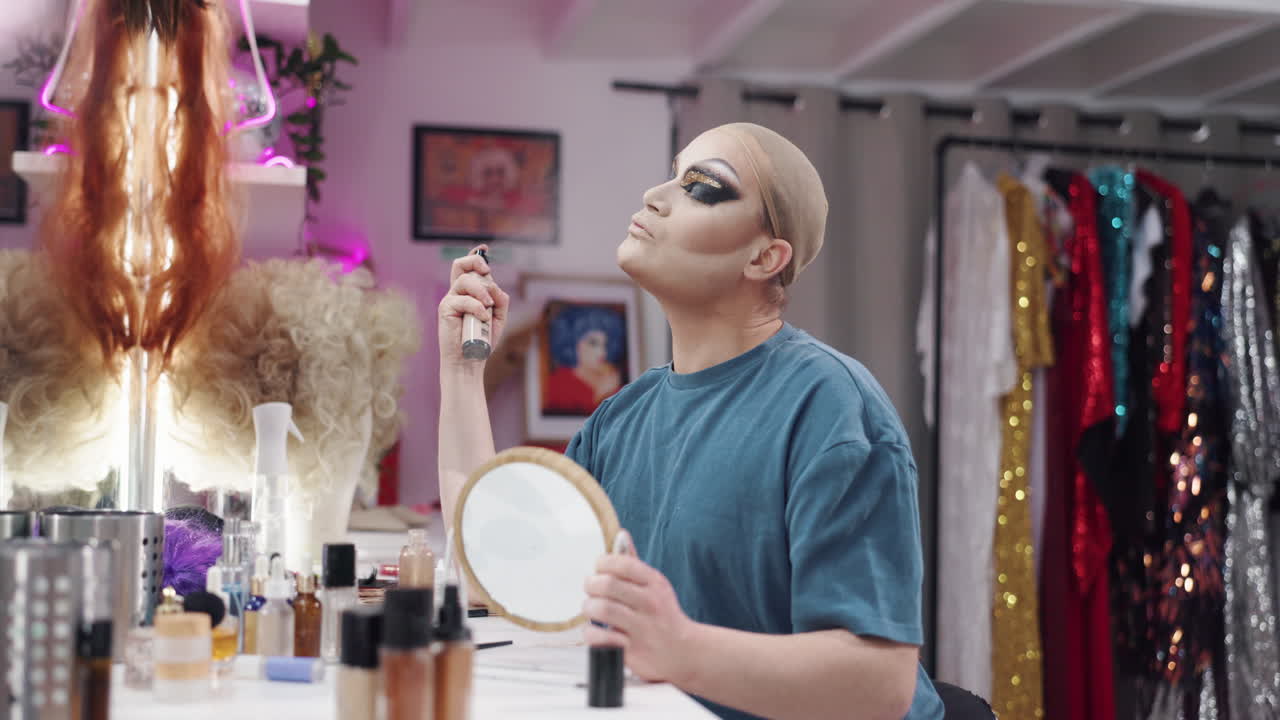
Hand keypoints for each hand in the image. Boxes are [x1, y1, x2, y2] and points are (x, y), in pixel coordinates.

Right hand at [438, 245, 510, 370]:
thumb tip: (495, 286)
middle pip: (460, 265)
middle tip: (487, 274)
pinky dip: (478, 308)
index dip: (475, 256)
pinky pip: (463, 300)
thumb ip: (500, 300)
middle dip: (476, 263)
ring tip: (489, 308)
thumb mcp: (497, 318)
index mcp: (468, 293)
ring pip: (466, 281)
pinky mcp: (445, 309)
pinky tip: (483, 319)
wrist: (469, 361)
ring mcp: (450, 300)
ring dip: (482, 292)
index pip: (468, 268)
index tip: (483, 248)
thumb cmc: (482, 340)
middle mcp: (457, 293)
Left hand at [583, 530, 698, 683]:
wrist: (684, 652)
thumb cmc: (663, 615)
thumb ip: (634, 563)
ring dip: (589, 608)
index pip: (623, 564)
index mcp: (655, 583)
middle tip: (591, 590)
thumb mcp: (655, 585)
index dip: (603, 563)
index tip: (598, 569)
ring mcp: (642, 628)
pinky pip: (600, 638)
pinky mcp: (632, 651)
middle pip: (608, 585)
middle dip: (591, 585)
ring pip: (602, 610)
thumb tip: (621, 535)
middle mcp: (650, 604)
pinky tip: (596, 631)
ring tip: (591, 610)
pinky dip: (591, 634)